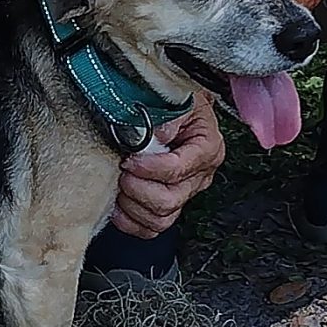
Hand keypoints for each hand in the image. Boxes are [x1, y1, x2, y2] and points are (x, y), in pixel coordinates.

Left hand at [111, 90, 225, 236]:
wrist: (179, 107)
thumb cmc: (178, 102)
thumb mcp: (177, 98)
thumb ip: (168, 116)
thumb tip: (155, 136)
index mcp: (207, 148)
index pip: (177, 169)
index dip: (149, 168)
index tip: (130, 160)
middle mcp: (200, 176)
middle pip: (170, 200)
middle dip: (138, 189)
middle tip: (122, 172)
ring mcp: (186, 193)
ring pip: (161, 219)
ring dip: (133, 206)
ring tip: (121, 185)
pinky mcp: (172, 205)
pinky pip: (152, 228)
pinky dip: (132, 222)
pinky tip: (119, 206)